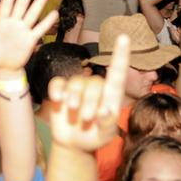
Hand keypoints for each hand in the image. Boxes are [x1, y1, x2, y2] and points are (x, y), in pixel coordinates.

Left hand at [0, 0, 57, 71]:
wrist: (3, 69)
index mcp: (1, 22)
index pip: (6, 4)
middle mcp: (14, 23)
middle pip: (21, 5)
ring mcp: (23, 30)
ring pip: (32, 14)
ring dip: (39, 3)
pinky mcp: (30, 40)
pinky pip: (40, 29)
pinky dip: (47, 22)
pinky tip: (54, 13)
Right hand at [48, 35, 127, 152]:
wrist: (74, 144)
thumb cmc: (95, 137)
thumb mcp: (106, 135)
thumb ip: (108, 124)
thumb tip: (105, 111)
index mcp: (112, 94)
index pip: (118, 71)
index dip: (121, 54)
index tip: (124, 36)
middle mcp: (96, 87)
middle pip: (93, 83)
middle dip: (89, 101)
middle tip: (87, 119)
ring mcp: (77, 88)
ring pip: (75, 82)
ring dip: (74, 98)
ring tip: (74, 112)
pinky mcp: (61, 91)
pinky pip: (58, 83)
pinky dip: (57, 90)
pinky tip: (57, 100)